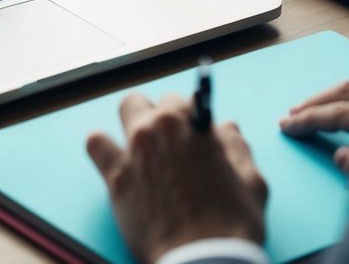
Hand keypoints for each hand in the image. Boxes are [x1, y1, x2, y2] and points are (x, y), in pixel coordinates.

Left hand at [86, 93, 267, 262]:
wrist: (203, 259)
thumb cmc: (232, 226)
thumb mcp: (252, 183)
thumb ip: (237, 149)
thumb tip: (228, 127)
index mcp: (196, 127)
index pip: (190, 101)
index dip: (193, 117)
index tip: (193, 130)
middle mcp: (162, 129)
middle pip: (157, 102)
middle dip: (164, 115)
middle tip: (170, 140)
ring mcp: (135, 149)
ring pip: (126, 107)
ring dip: (134, 119)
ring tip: (142, 141)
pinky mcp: (115, 174)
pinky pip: (96, 142)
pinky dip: (103, 146)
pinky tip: (113, 158)